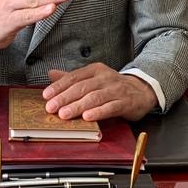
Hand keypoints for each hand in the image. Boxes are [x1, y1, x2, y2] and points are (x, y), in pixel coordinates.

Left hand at [43, 64, 157, 121]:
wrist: (141, 90)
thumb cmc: (112, 86)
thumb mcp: (92, 79)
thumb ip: (72, 78)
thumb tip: (51, 74)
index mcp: (95, 70)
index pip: (74, 77)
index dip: (59, 86)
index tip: (46, 96)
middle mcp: (105, 77)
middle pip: (82, 87)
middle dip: (64, 98)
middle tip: (51, 107)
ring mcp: (116, 89)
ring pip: (94, 97)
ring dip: (78, 106)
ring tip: (64, 114)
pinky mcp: (125, 102)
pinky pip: (110, 107)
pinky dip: (98, 112)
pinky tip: (87, 117)